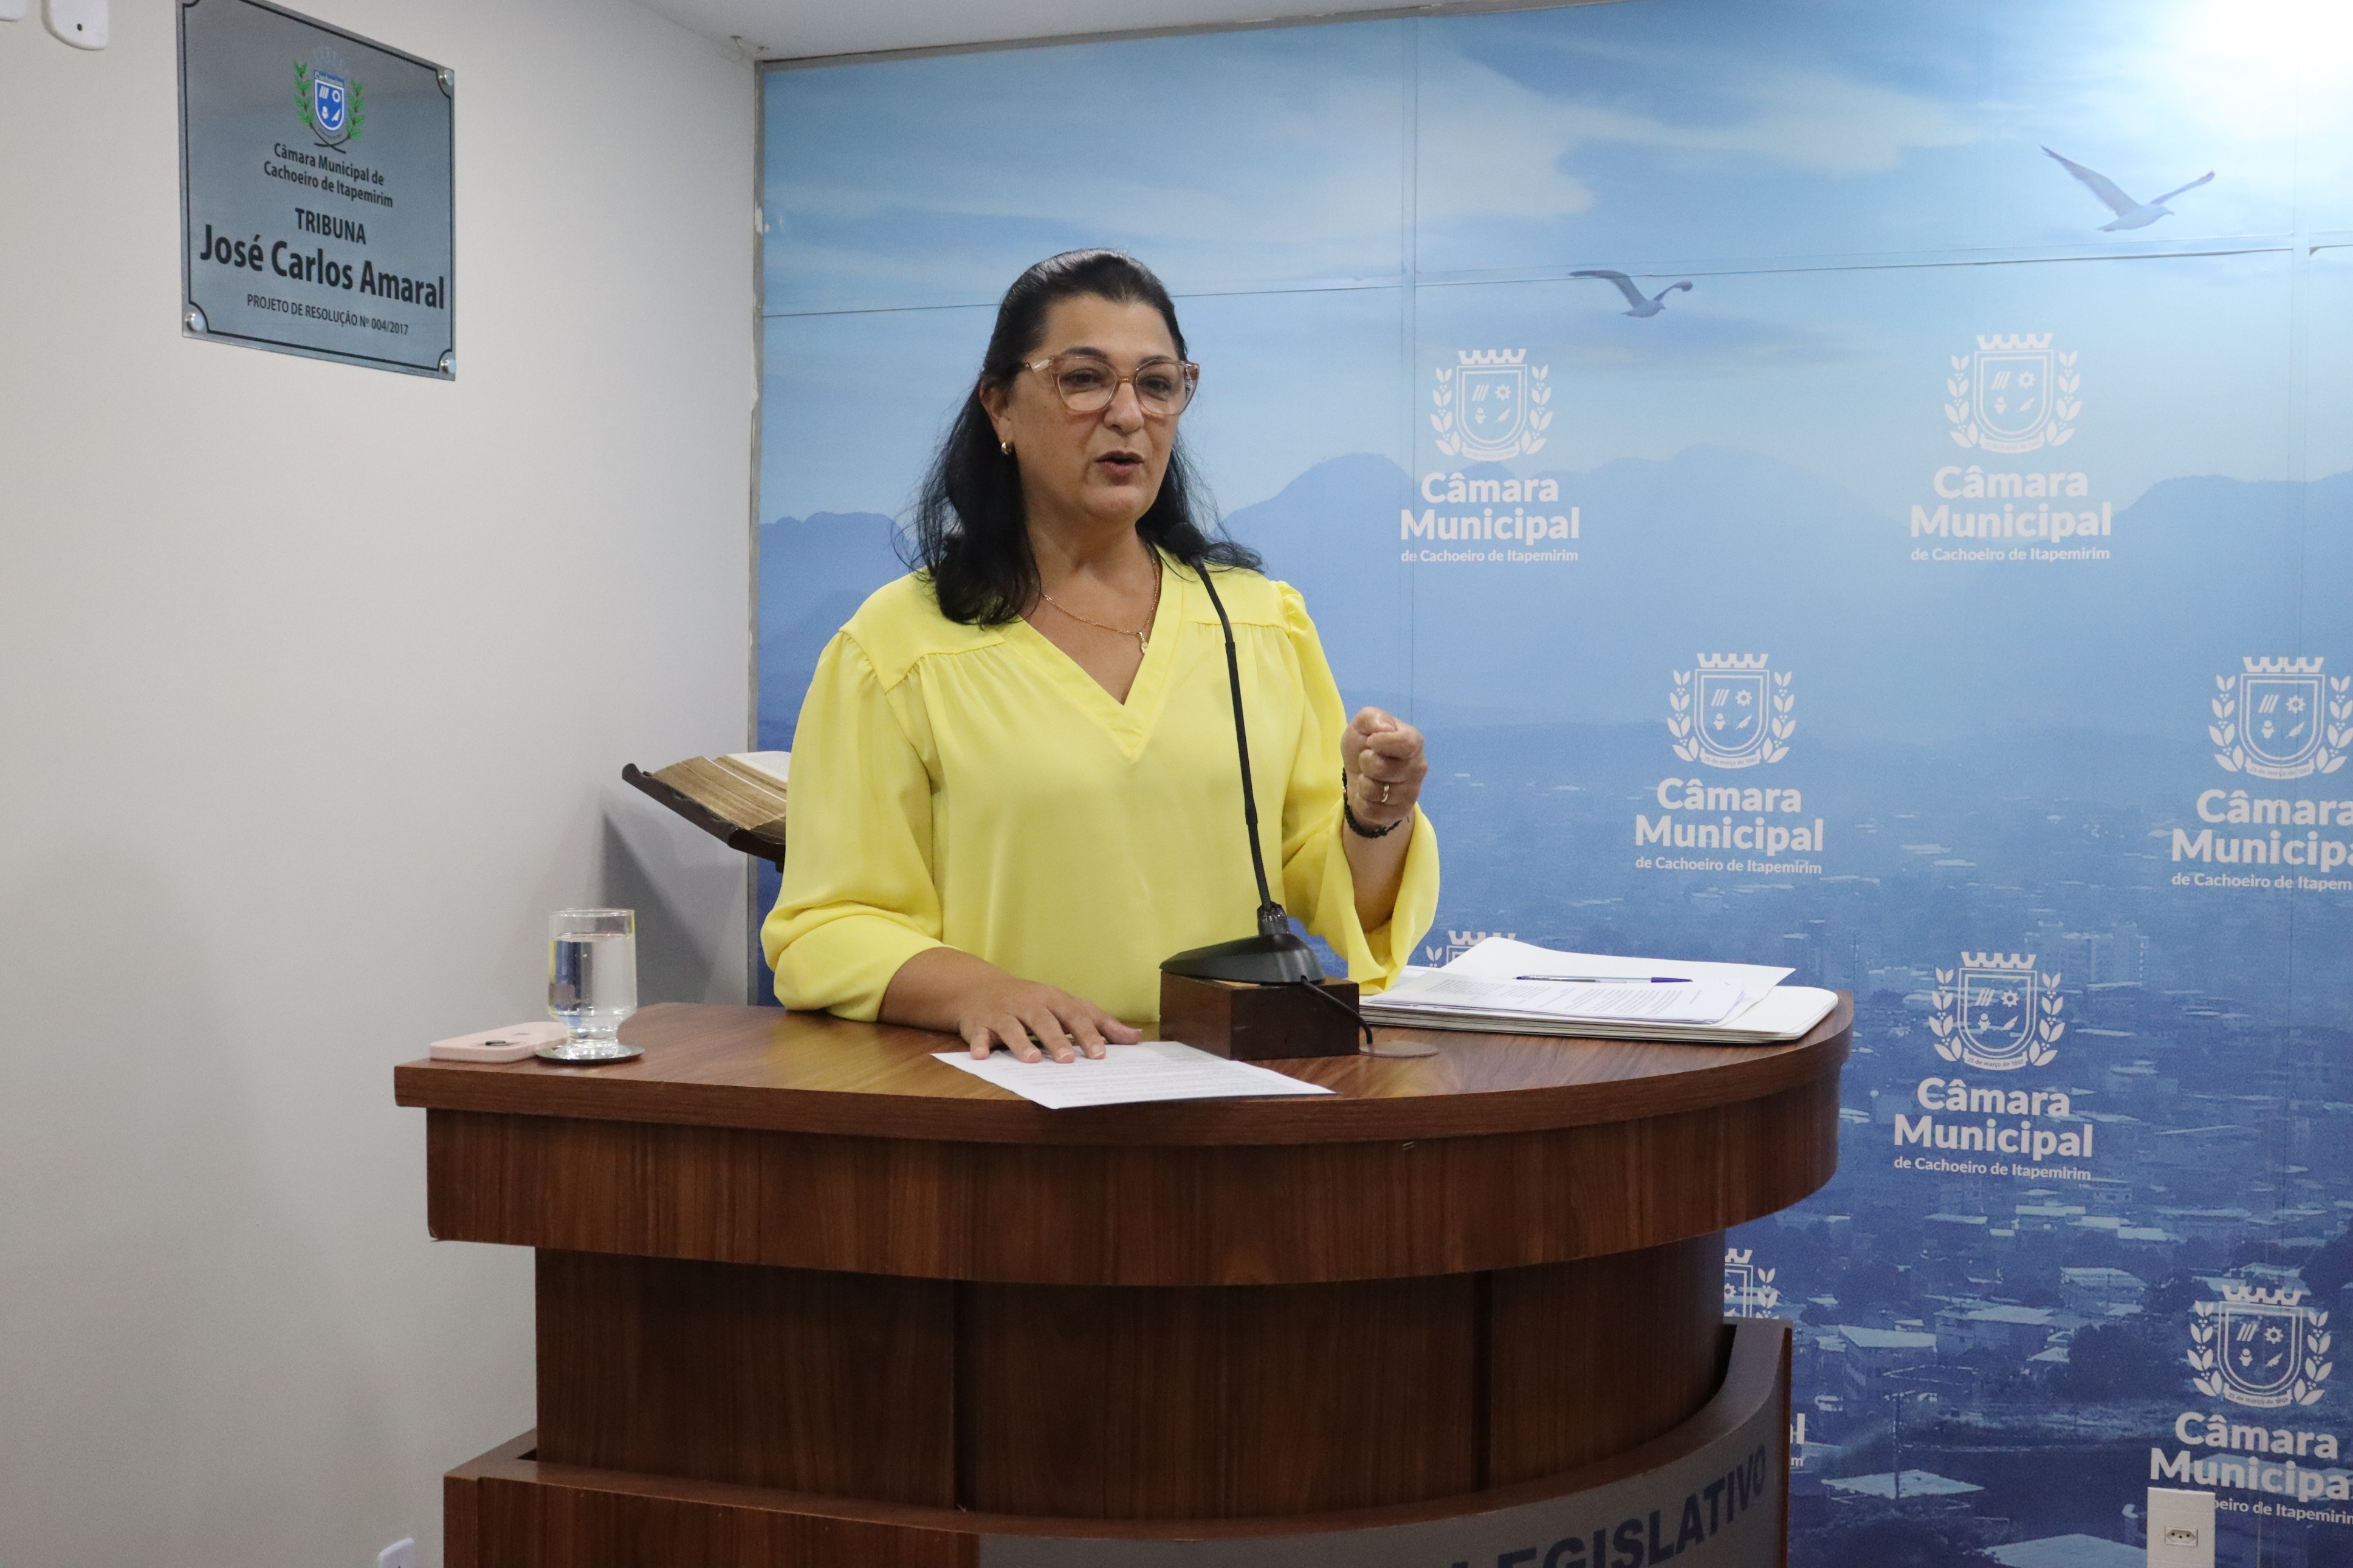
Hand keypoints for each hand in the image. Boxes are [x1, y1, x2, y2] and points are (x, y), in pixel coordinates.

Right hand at [954, 973, 1141, 1062]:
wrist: (980, 989)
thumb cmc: (1032, 1002)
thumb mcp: (1066, 1006)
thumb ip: (1100, 1023)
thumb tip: (1135, 1038)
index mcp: (1053, 1000)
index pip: (1074, 1015)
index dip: (1087, 1035)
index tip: (1100, 1055)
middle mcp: (1028, 1004)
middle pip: (1043, 1020)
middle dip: (1056, 1039)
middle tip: (1068, 1061)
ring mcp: (1002, 1013)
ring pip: (1012, 1027)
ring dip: (1021, 1043)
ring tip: (1033, 1060)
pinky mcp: (979, 1024)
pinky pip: (977, 1034)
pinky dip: (978, 1044)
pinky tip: (980, 1056)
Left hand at [1343, 706, 1426, 828]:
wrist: (1358, 774)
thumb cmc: (1364, 745)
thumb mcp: (1363, 724)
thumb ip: (1373, 718)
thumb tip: (1385, 728)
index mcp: (1414, 741)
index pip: (1406, 743)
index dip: (1383, 742)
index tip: (1371, 741)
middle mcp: (1418, 768)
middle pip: (1382, 768)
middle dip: (1365, 762)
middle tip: (1367, 760)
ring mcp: (1411, 793)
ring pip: (1375, 791)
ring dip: (1363, 783)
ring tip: (1369, 777)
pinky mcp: (1400, 812)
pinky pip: (1372, 810)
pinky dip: (1362, 802)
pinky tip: (1369, 794)